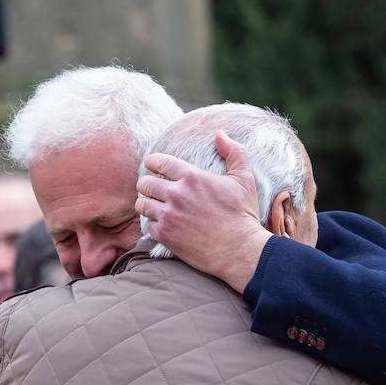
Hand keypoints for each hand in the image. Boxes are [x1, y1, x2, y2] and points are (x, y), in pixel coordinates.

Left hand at [135, 130, 271, 292]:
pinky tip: (160, 223)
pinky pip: (147, 225)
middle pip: (144, 183)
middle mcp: (176, 194)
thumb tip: (220, 134)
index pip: (159, 162)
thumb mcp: (244, 179)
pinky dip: (152, 223)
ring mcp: (168, 215)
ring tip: (152, 205)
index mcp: (192, 177)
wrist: (239, 250)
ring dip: (145, 203)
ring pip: (141, 204)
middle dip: (145, 183)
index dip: (151, 162)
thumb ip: (234, 152)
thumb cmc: (242, 215)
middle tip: (150, 188)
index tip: (151, 165)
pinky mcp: (165, 235)